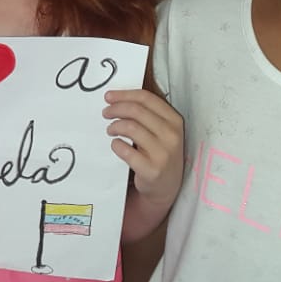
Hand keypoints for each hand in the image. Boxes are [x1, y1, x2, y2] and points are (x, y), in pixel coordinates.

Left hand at [103, 88, 183, 210]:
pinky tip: (115, 145)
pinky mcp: (151, 170)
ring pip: (130, 127)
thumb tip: (116, 97)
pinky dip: (116, 145)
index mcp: (174, 120)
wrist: (167, 187)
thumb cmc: (159, 152)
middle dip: (116, 109)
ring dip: (115, 126)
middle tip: (105, 113)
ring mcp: (163, 153)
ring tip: (110, 130)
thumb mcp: (162, 130)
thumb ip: (147, 113)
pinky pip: (126, 151)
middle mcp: (172, 135)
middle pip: (136, 111)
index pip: (146, 99)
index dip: (124, 95)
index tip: (108, 96)